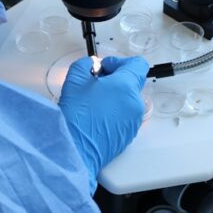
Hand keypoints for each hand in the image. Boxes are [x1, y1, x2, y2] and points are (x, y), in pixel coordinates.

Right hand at [59, 55, 148, 192]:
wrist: (75, 150)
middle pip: (132, 82)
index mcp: (126, 86)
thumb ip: (85, 65)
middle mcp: (135, 103)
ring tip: (93, 102)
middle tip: (95, 83)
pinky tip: (96, 116)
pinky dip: (115, 111)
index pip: (138, 64)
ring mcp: (134, 121)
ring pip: (128, 100)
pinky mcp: (129, 135)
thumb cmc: (76, 116)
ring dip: (114, 96)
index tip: (105, 67)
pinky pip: (126, 116)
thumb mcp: (75, 80)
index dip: (120, 61)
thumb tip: (91, 65)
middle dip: (114, 79)